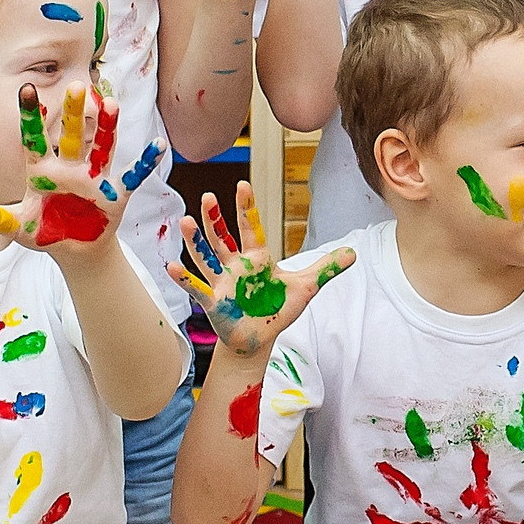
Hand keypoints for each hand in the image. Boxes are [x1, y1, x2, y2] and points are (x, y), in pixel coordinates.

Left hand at [0, 82, 161, 254]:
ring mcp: (93, 178)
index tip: (25, 89)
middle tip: (77, 85)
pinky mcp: (114, 192)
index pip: (34, 139)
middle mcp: (68, 167)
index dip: (30, 116)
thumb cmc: (44, 233)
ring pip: (101, 146)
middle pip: (72, 135)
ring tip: (113, 104)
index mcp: (41, 171)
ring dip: (108, 127)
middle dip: (75, 112)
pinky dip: (145, 162)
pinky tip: (158, 145)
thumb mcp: (18, 228)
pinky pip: (132, 175)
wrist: (74, 251)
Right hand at [169, 181, 351, 357]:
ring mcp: (222, 282)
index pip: (250, 226)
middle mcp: (235, 265)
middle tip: (206, 196)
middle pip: (223, 237)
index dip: (246, 207)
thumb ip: (326, 268)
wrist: (259, 338)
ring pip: (205, 257)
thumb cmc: (277, 309)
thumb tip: (354, 253)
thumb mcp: (306, 287)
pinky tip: (170, 265)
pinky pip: (197, 287)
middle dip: (215, 218)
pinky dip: (184, 278)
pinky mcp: (214, 302)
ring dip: (195, 241)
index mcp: (256, 257)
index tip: (243, 184)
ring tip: (186, 221)